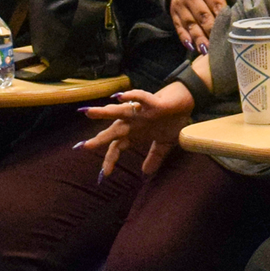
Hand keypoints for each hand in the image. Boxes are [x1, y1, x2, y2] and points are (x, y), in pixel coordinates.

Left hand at [76, 83, 195, 178]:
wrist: (185, 101)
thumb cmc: (171, 120)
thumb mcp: (164, 143)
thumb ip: (154, 157)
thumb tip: (146, 173)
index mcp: (134, 133)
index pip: (117, 147)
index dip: (110, 159)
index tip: (105, 174)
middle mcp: (133, 122)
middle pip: (113, 132)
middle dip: (99, 139)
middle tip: (84, 146)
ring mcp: (140, 112)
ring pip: (119, 112)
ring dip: (104, 113)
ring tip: (88, 112)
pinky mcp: (152, 102)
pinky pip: (139, 98)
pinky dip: (130, 97)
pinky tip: (119, 97)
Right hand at [167, 0, 243, 50]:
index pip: (216, 4)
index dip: (223, 18)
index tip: (231, 31)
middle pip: (203, 17)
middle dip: (212, 32)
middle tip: (221, 46)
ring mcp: (180, 5)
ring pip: (191, 24)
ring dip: (199, 39)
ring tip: (207, 51)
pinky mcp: (173, 12)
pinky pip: (178, 27)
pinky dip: (185, 38)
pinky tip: (192, 47)